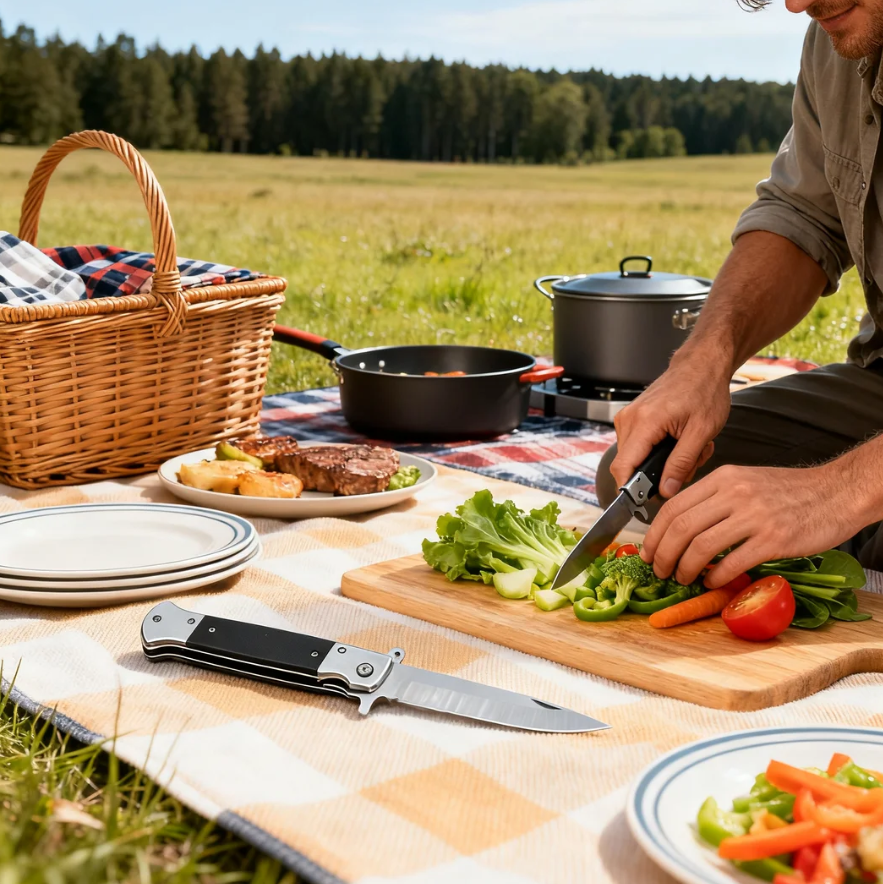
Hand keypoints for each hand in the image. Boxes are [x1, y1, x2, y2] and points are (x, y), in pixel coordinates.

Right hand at [610, 349, 731, 497]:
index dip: (630, 490)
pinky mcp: (632, 417)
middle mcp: (629, 419)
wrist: (701, 365)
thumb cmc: (704, 391)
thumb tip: (666, 490)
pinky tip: (679, 441)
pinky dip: (658, 450)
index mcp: (645, 422)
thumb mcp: (701, 432)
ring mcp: (628, 417)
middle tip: (690, 464)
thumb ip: (682, 463)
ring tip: (688, 448)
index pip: (624, 467)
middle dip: (657, 474)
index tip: (645, 503)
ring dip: (661, 462)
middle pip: (630, 465)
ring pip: (635, 457)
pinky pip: (638, 445)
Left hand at [639, 462, 864, 587]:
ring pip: (701, 546)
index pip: (673, 507)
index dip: (654, 534)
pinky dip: (716, 577)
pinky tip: (713, 582)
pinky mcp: (774, 539)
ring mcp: (754, 516)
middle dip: (663, 554)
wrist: (836, 492)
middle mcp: (734, 493)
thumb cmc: (791, 491)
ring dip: (686, 569)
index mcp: (723, 478)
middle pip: (680, 527)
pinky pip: (732, 562)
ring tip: (684, 578)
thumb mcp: (745, 481)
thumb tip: (682, 527)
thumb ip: (714, 499)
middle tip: (660, 570)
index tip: (649, 551)